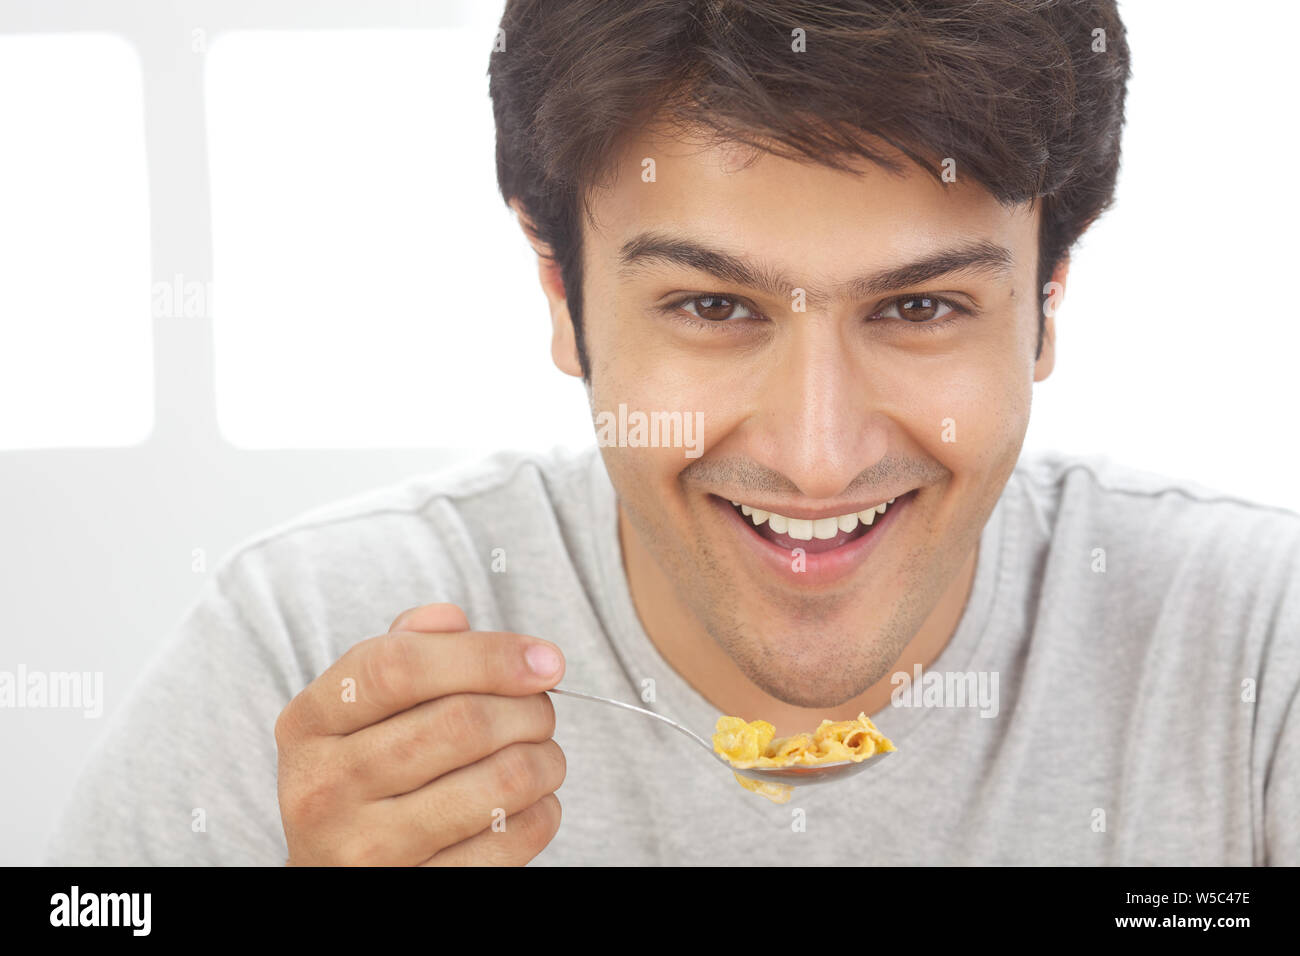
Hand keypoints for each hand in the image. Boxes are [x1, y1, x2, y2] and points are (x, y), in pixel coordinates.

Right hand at [274, 603, 565, 864]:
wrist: (339, 871)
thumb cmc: (366, 771)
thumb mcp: (360, 707)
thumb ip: (407, 649)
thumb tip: (454, 620)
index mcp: (310, 722)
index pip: (397, 666)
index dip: (485, 654)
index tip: (545, 659)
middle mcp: (325, 787)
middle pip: (460, 722)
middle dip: (528, 707)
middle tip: (542, 709)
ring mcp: (366, 849)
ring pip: (499, 781)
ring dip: (545, 759)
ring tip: (542, 753)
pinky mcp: (414, 890)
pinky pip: (511, 841)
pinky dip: (542, 811)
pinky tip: (530, 802)